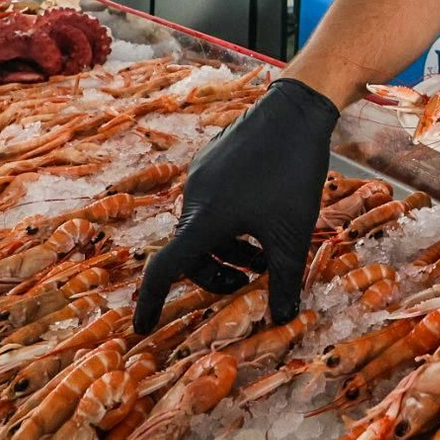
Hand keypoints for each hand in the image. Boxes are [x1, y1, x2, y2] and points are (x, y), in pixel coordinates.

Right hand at [133, 78, 338, 332]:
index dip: (152, 302)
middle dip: (217, 275)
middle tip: (250, 282)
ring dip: (229, 250)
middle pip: (190, 252)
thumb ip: (285, 282)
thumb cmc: (293, 174)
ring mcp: (201, 176)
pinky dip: (230, 225)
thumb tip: (280, 321)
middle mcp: (193, 197)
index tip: (144, 328)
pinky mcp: (212, 161)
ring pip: (204, 228)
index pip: (164, 269)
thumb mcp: (293, 235)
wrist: (295, 111)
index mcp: (204, 219)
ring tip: (265, 257)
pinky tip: (264, 219)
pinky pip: (211, 204)